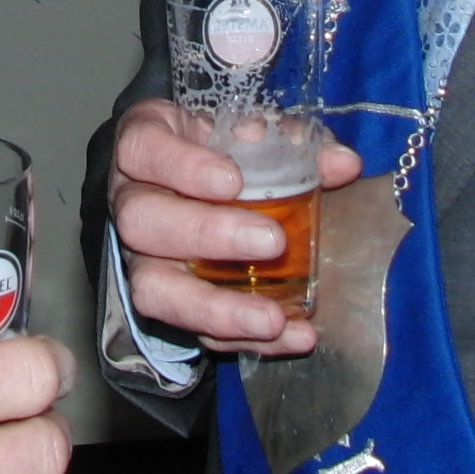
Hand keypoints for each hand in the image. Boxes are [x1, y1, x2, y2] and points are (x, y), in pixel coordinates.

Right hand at [109, 97, 362, 356]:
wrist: (192, 188)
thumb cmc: (220, 153)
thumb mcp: (249, 134)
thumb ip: (292, 143)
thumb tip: (342, 163)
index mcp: (145, 147)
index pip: (143, 149)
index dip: (182, 166)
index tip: (233, 179)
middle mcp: (132, 203)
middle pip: (142, 222)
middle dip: (207, 234)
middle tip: (272, 241)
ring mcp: (141, 259)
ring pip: (153, 289)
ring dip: (216, 308)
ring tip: (272, 318)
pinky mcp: (168, 303)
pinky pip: (192, 329)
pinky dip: (243, 338)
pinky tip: (289, 335)